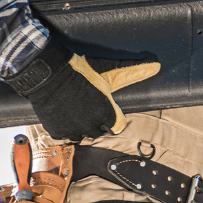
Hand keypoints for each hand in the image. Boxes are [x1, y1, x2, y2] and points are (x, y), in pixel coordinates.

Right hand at [6, 32, 159, 141]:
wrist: (47, 73)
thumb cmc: (80, 71)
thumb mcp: (109, 71)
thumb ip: (132, 72)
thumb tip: (155, 65)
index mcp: (108, 114)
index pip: (118, 126)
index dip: (112, 116)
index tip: (104, 107)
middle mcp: (92, 126)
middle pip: (100, 131)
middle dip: (97, 121)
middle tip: (88, 107)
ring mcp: (74, 130)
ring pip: (83, 136)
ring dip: (81, 126)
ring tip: (76, 111)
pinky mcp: (58, 131)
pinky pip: (65, 136)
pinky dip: (65, 128)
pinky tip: (64, 115)